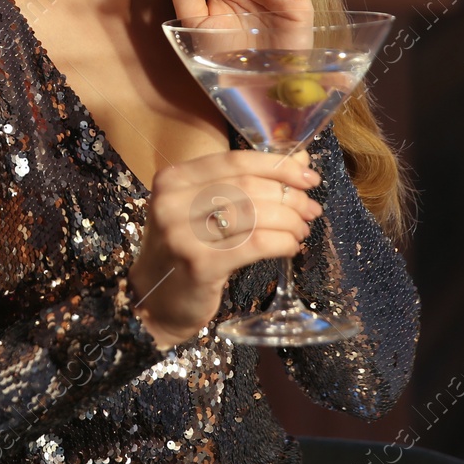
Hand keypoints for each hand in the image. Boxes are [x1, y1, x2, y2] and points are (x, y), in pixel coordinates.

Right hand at [130, 149, 322, 347]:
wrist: (153, 303)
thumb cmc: (183, 252)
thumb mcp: (203, 211)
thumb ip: (244, 185)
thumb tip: (299, 163)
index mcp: (173, 178)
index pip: (235, 161)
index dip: (277, 165)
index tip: (307, 177)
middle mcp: (172, 200)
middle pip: (247, 186)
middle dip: (289, 196)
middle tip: (310, 209)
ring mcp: (182, 232)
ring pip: (254, 213)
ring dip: (289, 220)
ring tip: (301, 229)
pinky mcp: (199, 263)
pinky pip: (255, 243)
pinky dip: (282, 242)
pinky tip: (290, 246)